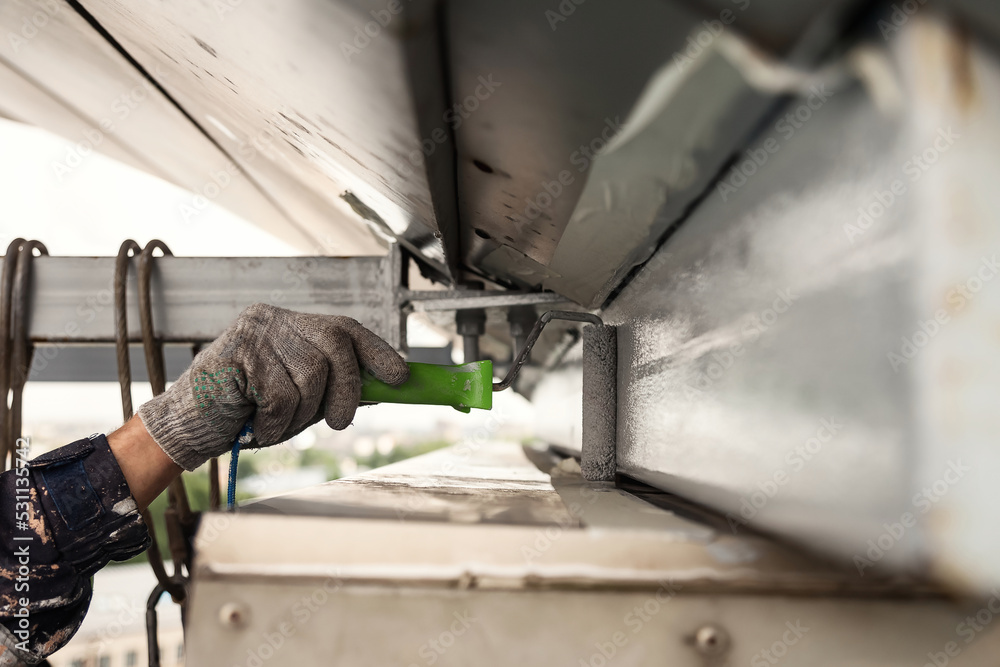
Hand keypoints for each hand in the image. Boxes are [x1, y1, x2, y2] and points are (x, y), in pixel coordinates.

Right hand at [137, 303, 408, 470]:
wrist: (188, 427)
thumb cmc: (246, 412)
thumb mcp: (298, 397)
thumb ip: (331, 387)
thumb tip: (380, 388)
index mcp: (293, 324)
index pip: (345, 327)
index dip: (378, 351)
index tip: (401, 377)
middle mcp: (275, 318)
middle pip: (336, 346)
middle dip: (346, 390)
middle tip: (338, 423)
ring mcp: (254, 331)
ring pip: (311, 375)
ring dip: (301, 415)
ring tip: (276, 424)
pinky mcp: (236, 352)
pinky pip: (280, 395)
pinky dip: (275, 422)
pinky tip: (256, 425)